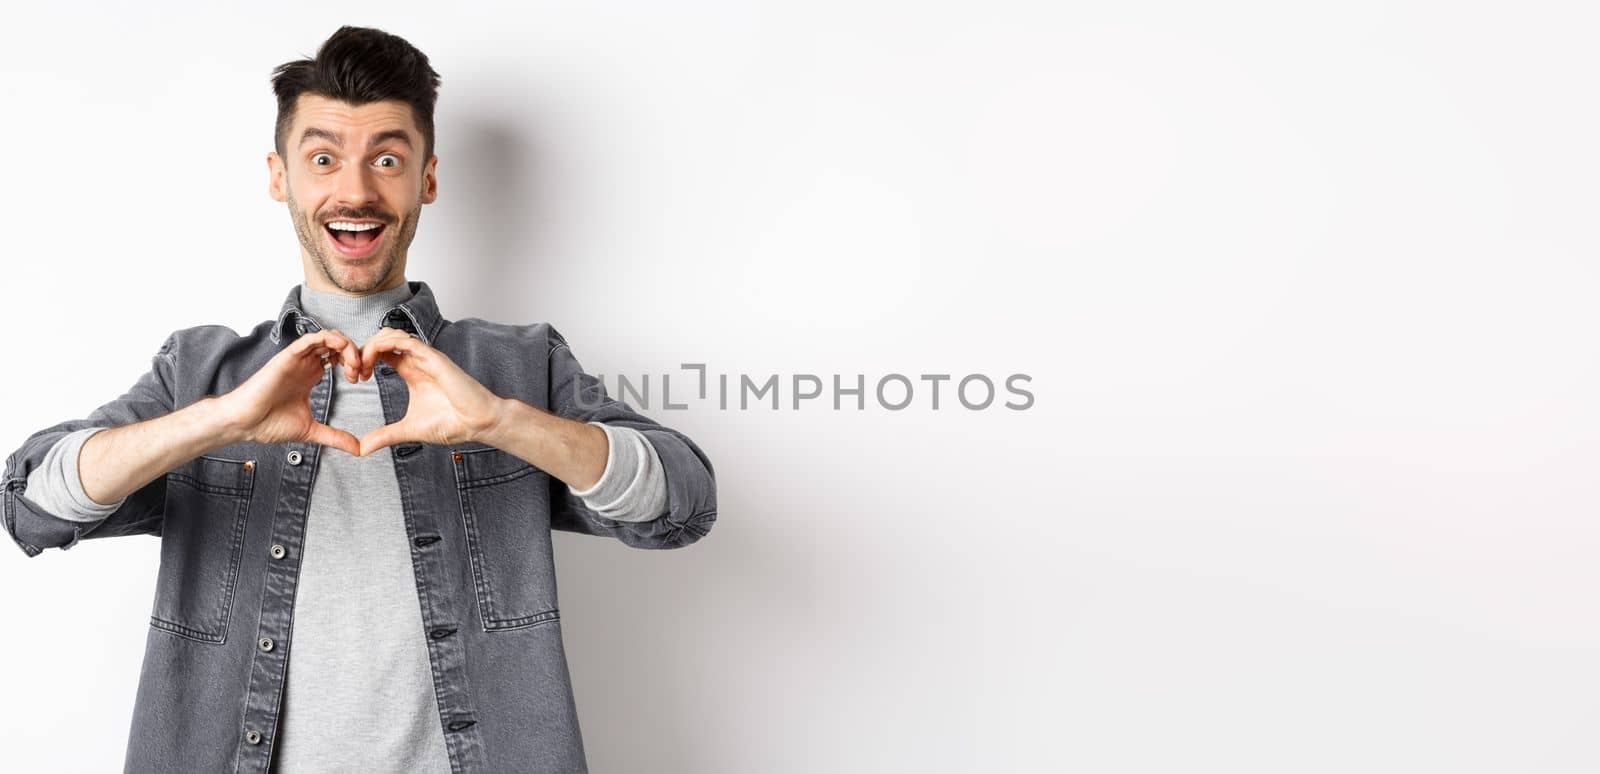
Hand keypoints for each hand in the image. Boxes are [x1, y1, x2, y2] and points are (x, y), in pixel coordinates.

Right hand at [217, 328, 364, 455]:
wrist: (245, 423)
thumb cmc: (268, 423)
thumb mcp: (311, 430)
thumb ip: (335, 437)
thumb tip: (357, 449)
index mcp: (311, 376)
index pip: (339, 357)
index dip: (355, 363)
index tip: (362, 379)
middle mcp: (305, 364)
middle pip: (337, 345)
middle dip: (355, 353)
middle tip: (361, 371)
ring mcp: (297, 359)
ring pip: (327, 337)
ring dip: (346, 345)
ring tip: (353, 363)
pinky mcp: (287, 357)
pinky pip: (309, 338)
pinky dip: (328, 339)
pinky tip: (340, 349)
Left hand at [355, 327, 504, 455]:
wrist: (478, 423)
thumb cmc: (452, 423)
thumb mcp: (408, 430)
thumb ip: (385, 435)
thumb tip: (363, 449)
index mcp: (412, 371)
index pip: (383, 352)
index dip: (364, 359)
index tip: (355, 378)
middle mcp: (418, 360)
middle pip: (383, 338)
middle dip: (363, 350)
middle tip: (354, 371)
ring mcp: (426, 357)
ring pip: (392, 334)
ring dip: (371, 345)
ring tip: (361, 365)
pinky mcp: (433, 358)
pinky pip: (405, 341)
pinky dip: (384, 344)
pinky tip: (372, 359)